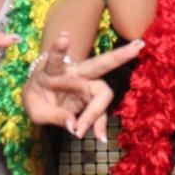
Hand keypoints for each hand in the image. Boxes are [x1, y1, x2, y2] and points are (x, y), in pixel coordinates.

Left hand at [22, 31, 143, 139]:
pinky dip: (99, 124)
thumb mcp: (35, 110)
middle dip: (119, 55)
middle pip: (99, 64)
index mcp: (53, 70)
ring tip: (82, 132)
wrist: (39, 99)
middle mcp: (74, 74)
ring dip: (97, 112)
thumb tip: (74, 127)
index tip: (65, 37)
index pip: (56, 58)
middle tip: (139, 46)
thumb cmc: (36, 97)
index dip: (60, 49)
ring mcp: (85, 86)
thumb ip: (54, 116)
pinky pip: (100, 111)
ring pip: (104, 91)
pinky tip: (99, 137)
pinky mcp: (90, 99)